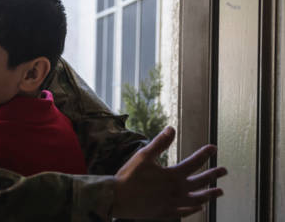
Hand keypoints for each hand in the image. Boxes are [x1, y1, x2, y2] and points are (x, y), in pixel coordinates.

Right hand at [112, 126, 226, 218]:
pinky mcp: (166, 212)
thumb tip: (171, 129)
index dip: (204, 154)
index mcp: (172, 175)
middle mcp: (177, 190)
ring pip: (197, 199)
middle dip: (213, 175)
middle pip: (200, 182)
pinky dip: (195, 209)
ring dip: (209, 194)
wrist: (118, 198)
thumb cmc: (130, 176)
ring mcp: (173, 203)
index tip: (214, 148)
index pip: (193, 163)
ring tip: (219, 192)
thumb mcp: (143, 155)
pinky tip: (200, 208)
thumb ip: (160, 143)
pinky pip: (186, 211)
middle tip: (224, 170)